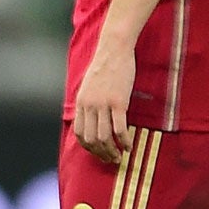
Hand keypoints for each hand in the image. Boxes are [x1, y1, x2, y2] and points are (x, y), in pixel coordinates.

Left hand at [73, 39, 134, 161]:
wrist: (114, 49)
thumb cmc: (105, 66)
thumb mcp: (89, 85)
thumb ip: (89, 102)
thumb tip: (92, 118)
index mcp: (81, 103)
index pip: (79, 134)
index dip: (89, 148)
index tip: (99, 153)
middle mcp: (89, 105)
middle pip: (91, 139)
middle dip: (101, 153)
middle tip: (111, 159)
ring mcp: (103, 104)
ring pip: (104, 137)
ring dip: (112, 151)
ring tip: (120, 156)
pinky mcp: (119, 102)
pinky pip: (120, 129)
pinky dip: (124, 141)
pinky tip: (129, 146)